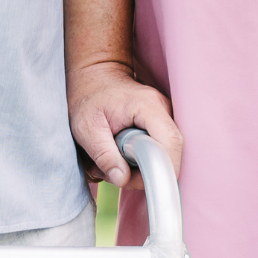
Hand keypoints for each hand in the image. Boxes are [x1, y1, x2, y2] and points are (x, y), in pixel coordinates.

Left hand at [68, 61, 181, 190]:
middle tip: (115, 171)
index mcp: (148, 107)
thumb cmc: (89, 98)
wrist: (95, 77)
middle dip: (143, 173)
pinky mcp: (160, 125)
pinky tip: (120, 154)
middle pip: (169, 153)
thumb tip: (122, 179)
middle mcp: (163, 110)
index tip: (134, 181)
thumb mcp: (87, 128)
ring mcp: (164, 117)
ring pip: (163, 156)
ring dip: (138, 168)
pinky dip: (138, 161)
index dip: (161, 169)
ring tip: (112, 160)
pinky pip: (157, 152)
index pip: (171, 143)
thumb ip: (104, 155)